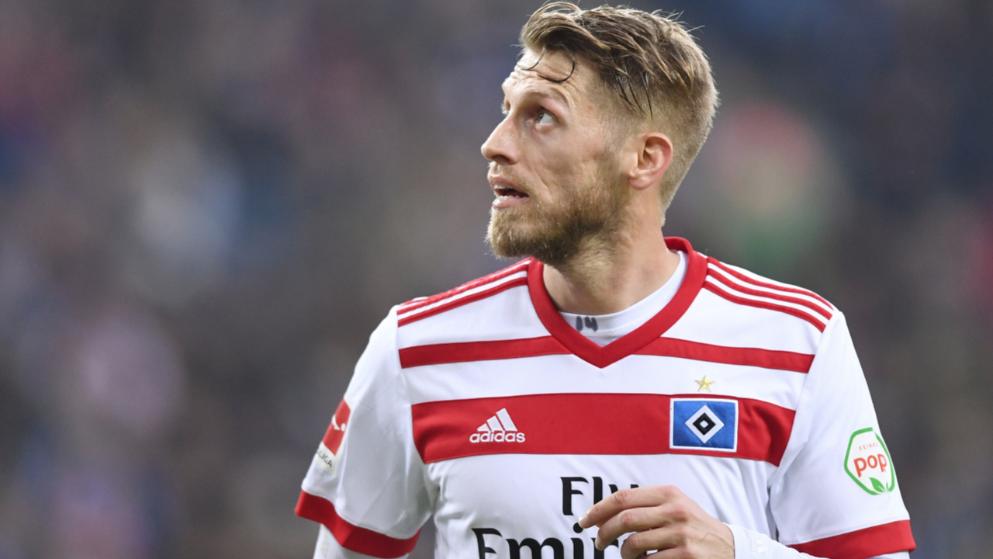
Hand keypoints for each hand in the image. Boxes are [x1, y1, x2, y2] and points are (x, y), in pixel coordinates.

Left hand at [577, 485, 733, 558]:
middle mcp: (675, 510)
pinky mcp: (686, 555)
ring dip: (622, 554)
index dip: (598, 510)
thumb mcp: (674, 506)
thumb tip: (601, 514)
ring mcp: (681, 533)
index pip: (622, 498)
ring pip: (633, 544)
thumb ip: (644, 504)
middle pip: (624, 520)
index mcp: (668, 493)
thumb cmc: (692, 526)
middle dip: (603, 533)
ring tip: (624, 556)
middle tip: (598, 544)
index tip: (584, 522)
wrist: (729, 547)